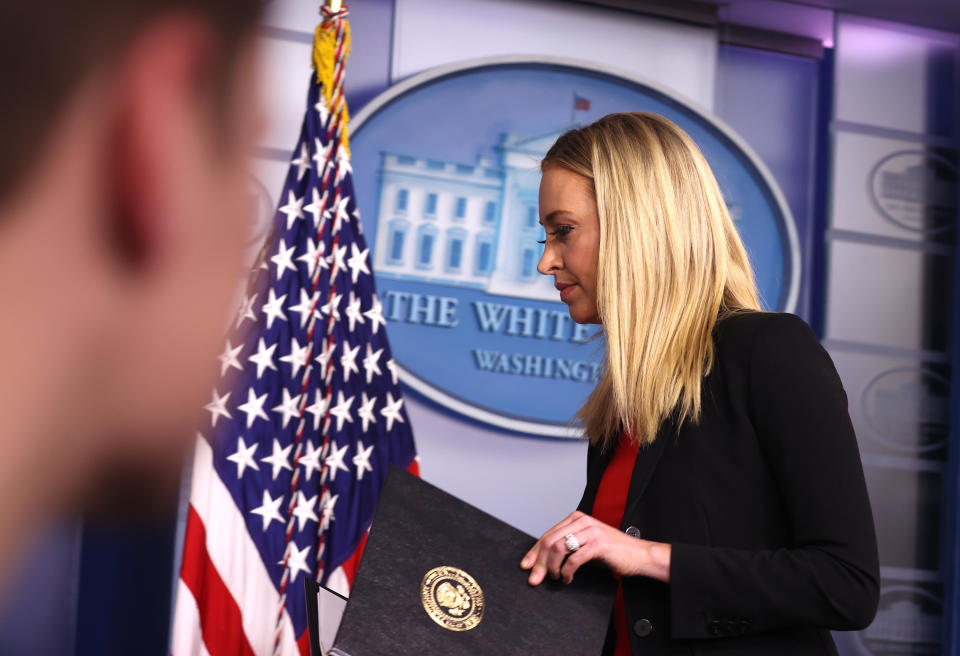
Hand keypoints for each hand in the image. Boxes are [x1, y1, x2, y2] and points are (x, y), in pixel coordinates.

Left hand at [520, 511, 670, 584]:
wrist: (640, 556)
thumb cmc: (613, 552)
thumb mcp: (586, 545)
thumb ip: (568, 547)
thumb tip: (543, 561)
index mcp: (576, 519)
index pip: (548, 535)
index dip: (535, 552)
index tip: (526, 565)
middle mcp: (582, 521)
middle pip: (550, 541)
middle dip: (539, 562)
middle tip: (534, 579)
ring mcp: (590, 531)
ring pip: (558, 548)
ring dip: (553, 567)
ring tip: (556, 578)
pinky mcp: (598, 544)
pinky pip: (573, 558)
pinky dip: (566, 571)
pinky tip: (567, 579)